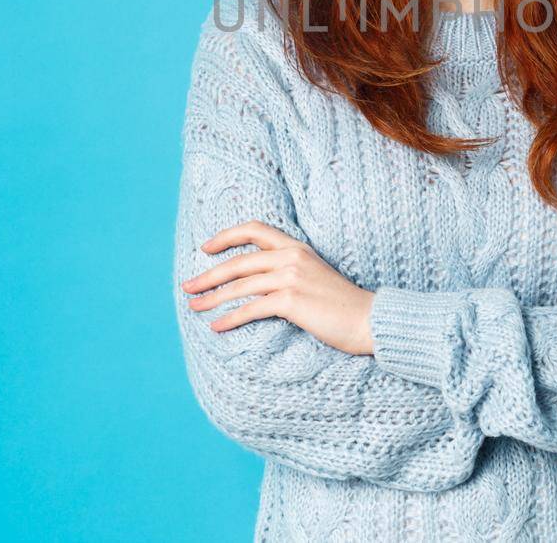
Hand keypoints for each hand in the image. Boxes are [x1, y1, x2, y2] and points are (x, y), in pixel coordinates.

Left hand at [180, 221, 375, 355]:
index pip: (255, 228)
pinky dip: (230, 318)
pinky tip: (217, 326)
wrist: (369, 320)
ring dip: (212, 298)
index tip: (206, 248)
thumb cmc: (343, 304)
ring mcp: (291, 277)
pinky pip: (251, 308)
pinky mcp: (291, 300)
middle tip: (188, 286)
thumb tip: (259, 282)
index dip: (227, 236)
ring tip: (194, 307)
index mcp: (297, 247)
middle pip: (239, 261)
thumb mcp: (316, 275)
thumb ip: (290, 270)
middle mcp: (291, 257)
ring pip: (240, 285)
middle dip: (209, 275)